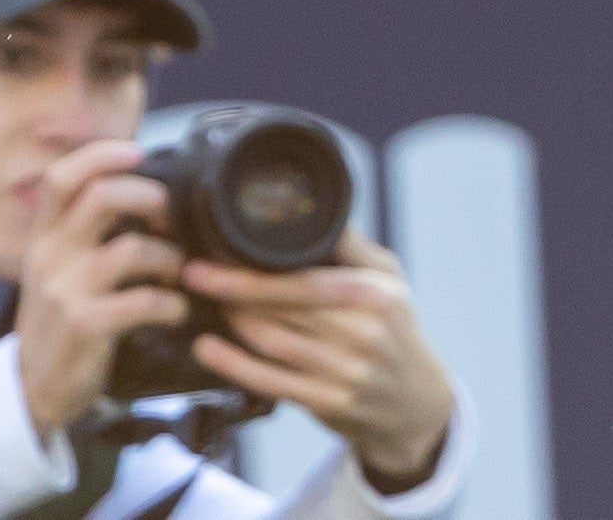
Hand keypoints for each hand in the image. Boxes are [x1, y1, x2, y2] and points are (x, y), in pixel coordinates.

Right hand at [14, 143, 188, 439]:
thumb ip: (85, 230)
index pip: (61, 179)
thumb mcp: (57, 268)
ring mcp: (64, 292)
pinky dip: (172, 304)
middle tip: (170, 219)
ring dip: (170, 257)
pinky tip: (175, 312)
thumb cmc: (60, 320)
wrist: (31, 390)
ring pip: (132, 249)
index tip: (138, 153)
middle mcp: (49, 258)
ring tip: (176, 273)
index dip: (101, 155)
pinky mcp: (85, 326)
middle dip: (150, 197)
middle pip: (101, 197)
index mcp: (43, 239)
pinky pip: (144, 300)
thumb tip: (142, 187)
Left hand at [187, 231, 456, 493]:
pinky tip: (207, 349)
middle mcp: (361, 332)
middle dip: (233, 291)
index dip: (252, 271)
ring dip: (232, 322)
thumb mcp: (390, 280)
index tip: (214, 256)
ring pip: (271, 342)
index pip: (303, 280)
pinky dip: (233, 364)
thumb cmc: (395, 330)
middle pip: (282, 310)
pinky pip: (270, 380)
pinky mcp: (327, 402)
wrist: (415, 400)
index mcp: (374, 294)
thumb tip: (309, 210)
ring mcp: (344, 371)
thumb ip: (352, 248)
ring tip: (208, 303)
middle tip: (197, 276)